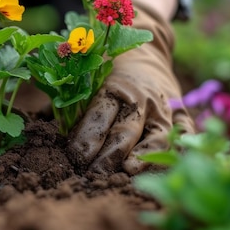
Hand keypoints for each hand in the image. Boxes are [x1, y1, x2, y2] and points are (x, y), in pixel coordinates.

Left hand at [66, 7, 193, 174]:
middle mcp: (139, 99)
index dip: (86, 138)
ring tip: (131, 170)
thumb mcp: (88, 82)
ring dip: (145, 155)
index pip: (98, 116)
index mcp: (112, 89)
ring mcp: (162, 108)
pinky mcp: (180, 114)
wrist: (147, 55)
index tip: (74, 157)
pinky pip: (185, 132)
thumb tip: (43, 129)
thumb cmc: (109, 76)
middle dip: (110, 154)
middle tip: (95, 174)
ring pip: (157, 135)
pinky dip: (182, 147)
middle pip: (125, 130)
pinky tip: (170, 164)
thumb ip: (69, 105)